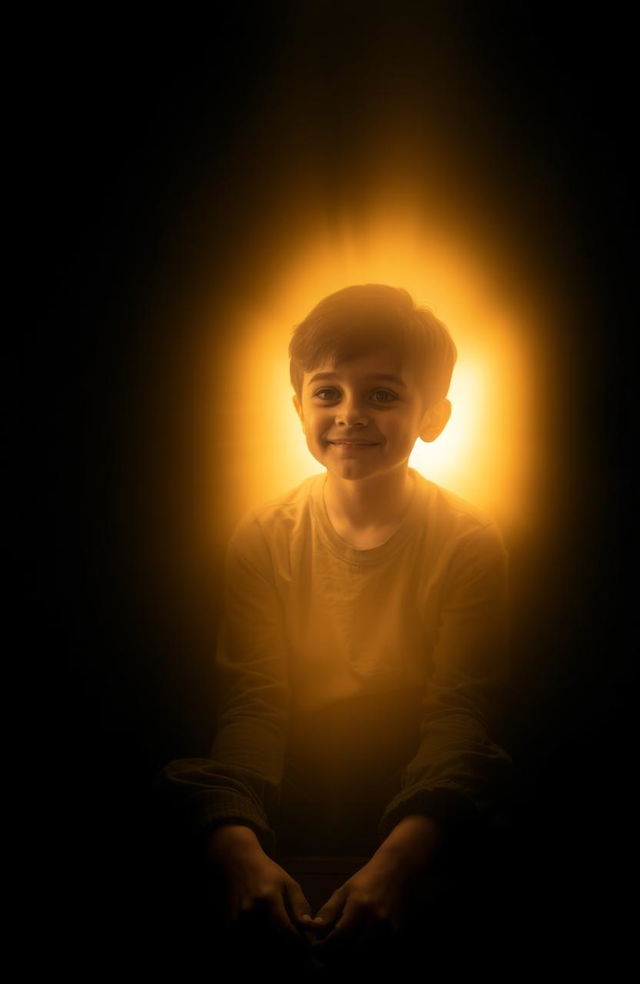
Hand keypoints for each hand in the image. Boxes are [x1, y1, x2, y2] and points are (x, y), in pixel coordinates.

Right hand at [206, 824, 312, 949]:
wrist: (238, 864)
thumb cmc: (268, 874)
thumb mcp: (289, 884)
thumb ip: (301, 907)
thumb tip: (312, 929)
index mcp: (268, 898)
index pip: (286, 930)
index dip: (298, 943)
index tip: (308, 948)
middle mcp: (251, 912)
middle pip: (273, 944)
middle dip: (288, 952)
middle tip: (300, 955)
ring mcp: (238, 920)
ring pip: (260, 948)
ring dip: (274, 953)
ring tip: (286, 951)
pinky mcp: (230, 927)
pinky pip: (249, 945)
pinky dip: (261, 949)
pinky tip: (270, 943)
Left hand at [308, 814, 442, 960]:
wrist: (397, 870)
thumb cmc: (366, 879)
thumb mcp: (345, 890)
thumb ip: (329, 911)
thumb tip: (313, 929)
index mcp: (359, 906)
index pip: (339, 935)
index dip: (325, 946)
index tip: (314, 948)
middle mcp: (375, 920)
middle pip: (353, 951)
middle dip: (336, 957)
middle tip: (324, 957)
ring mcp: (388, 929)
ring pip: (366, 956)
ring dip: (350, 960)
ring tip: (337, 956)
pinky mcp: (396, 934)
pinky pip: (377, 953)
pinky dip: (364, 956)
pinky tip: (354, 951)